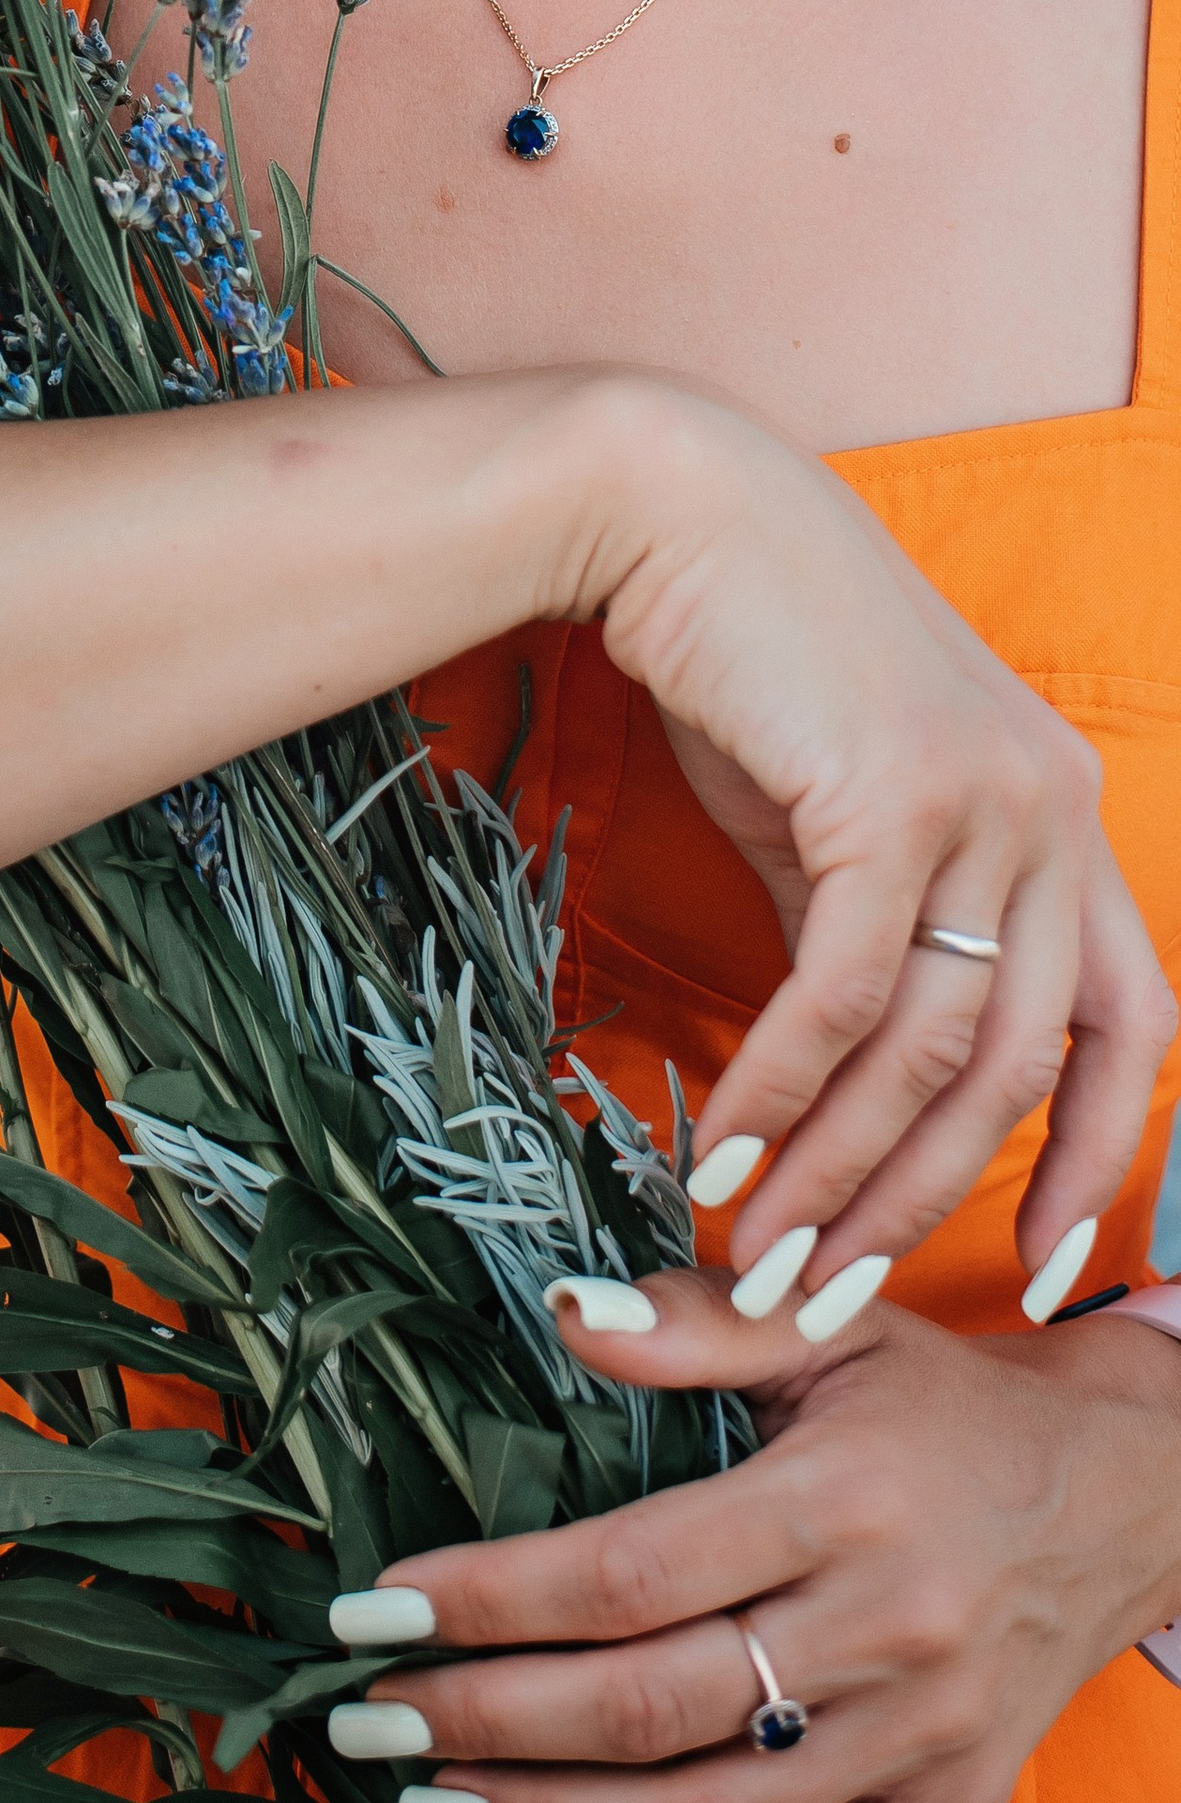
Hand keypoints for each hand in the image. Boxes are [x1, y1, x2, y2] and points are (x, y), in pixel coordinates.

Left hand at [339, 1267, 1180, 1802]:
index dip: (494, 1599)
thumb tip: (565, 1311)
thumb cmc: (943, 1403)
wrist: (1118, 1499)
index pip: (629, 1571)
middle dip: (490, 1723)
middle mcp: (883, 1629)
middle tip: (367, 1719)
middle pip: (650, 1707)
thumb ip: (698, 1317)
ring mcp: (919, 1736)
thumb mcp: (835, 1318)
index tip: (379, 1609)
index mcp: (841, 1500)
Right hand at [560, 376, 1174, 1292]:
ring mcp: (985, 800)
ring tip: (759, 1247)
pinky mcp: (890, 797)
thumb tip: (863, 1063)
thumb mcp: (841, 803)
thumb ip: (879, 923)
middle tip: (830, 1294)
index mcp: (1062, 812)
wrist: (673, 509)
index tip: (1038, 1275)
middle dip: (923, 1203)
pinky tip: (726, 1143)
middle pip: (1019, 1065)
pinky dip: (786, 1085)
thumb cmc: (749, 652)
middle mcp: (1052, 809)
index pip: (1128, 1025)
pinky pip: (845, 989)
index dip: (1096, 1160)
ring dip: (840, 1168)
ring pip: (931, 1044)